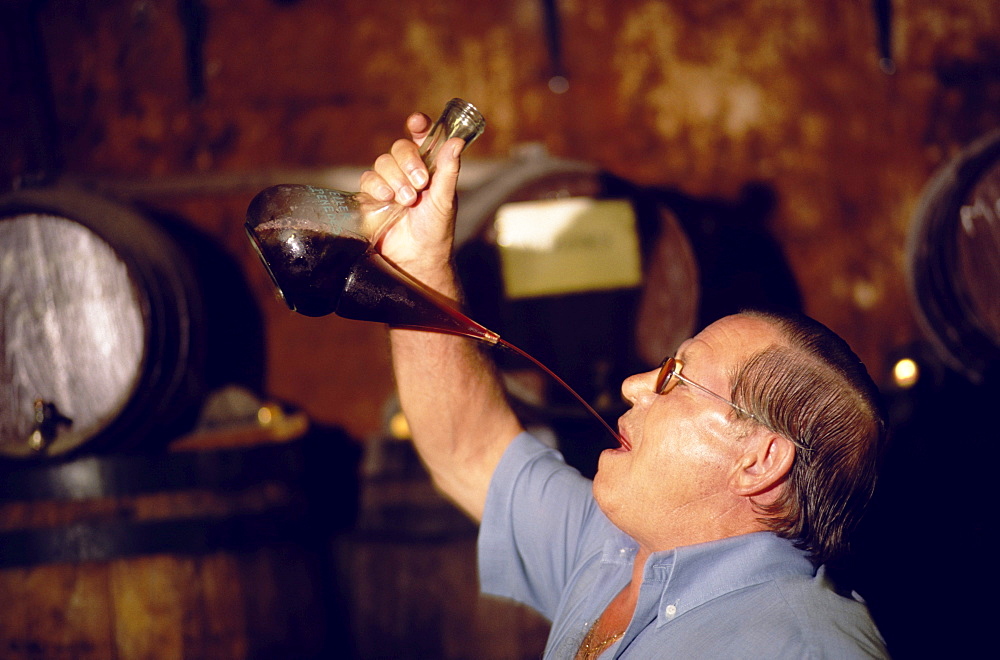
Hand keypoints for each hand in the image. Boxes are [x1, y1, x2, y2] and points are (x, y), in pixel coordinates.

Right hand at [359, 112, 465, 285]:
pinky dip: (377, 186)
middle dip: (409, 162)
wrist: (417, 258)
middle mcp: (408, 171)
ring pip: (382, 162)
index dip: (419, 125)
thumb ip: (449, 170)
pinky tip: (387, 200)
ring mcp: (389, 183)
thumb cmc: (436, 230)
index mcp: (429, 167)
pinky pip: (368, 179)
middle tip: (420, 183)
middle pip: (399, 147)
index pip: (422, 137)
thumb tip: (457, 142)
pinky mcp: (371, 197)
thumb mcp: (446, 200)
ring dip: (395, 178)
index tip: (417, 122)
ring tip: (407, 200)